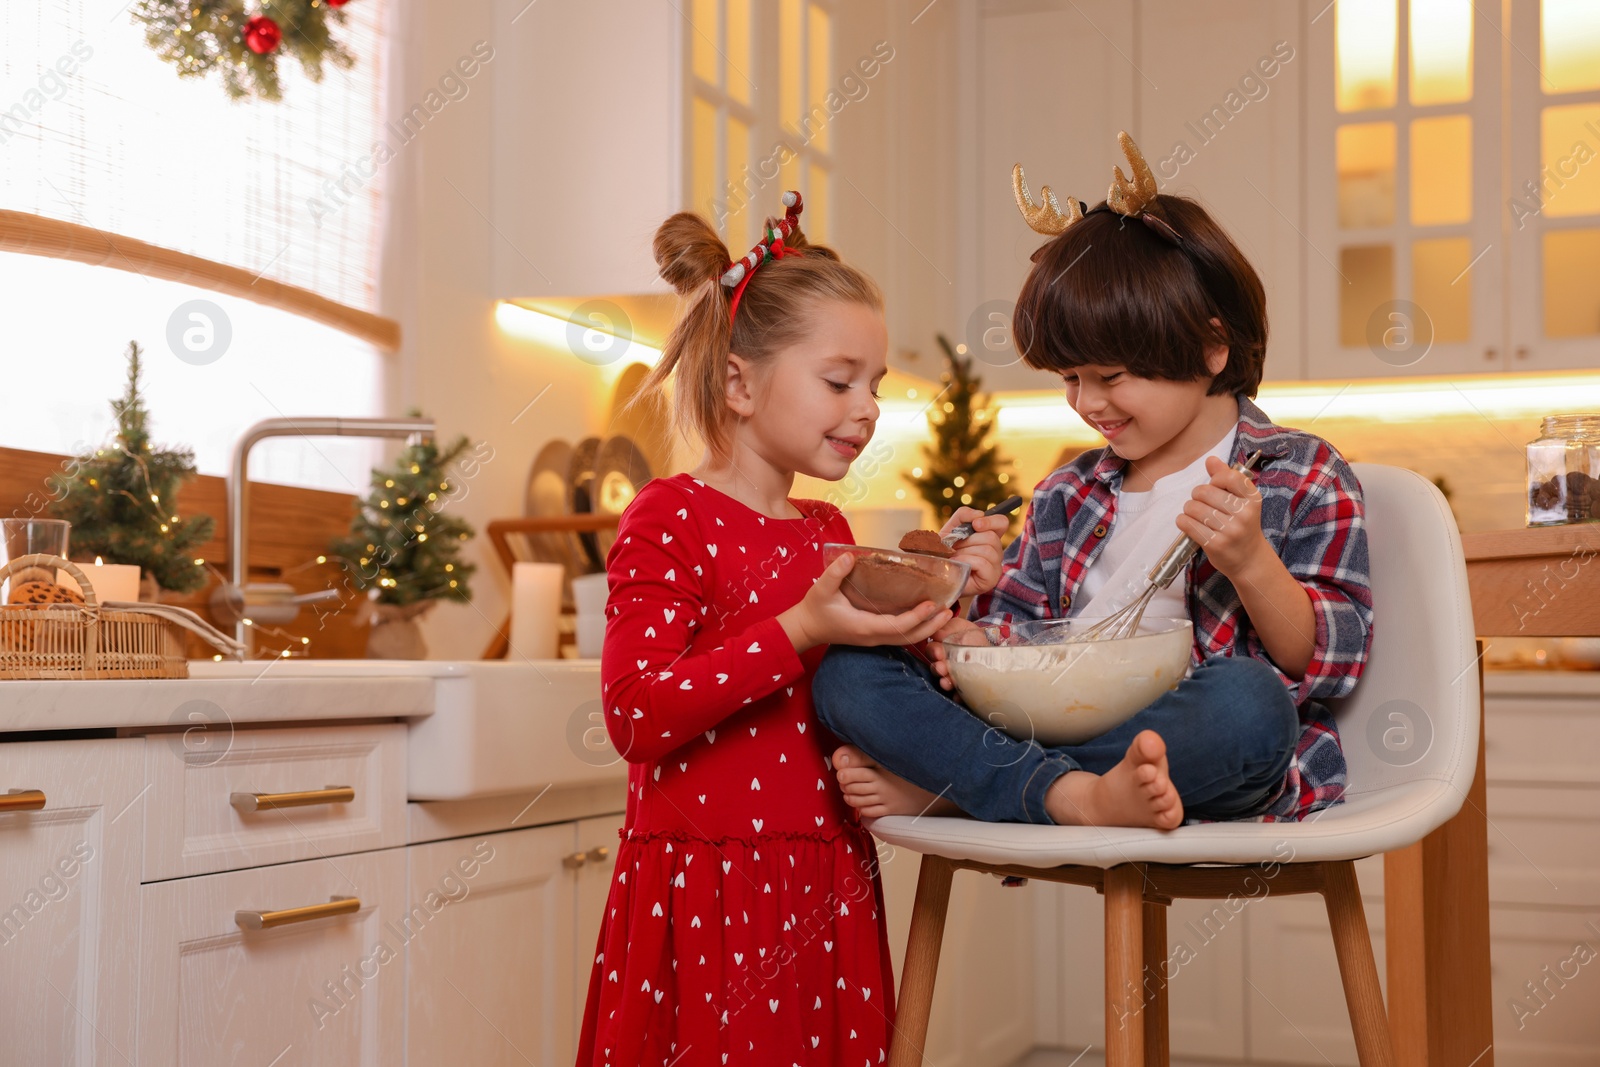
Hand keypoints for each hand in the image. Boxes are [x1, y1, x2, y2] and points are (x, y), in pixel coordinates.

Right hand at [779, 552, 954, 653]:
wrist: (806, 628)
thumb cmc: (814, 609)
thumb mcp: (821, 589)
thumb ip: (835, 573)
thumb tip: (850, 555)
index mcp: (864, 627)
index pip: (896, 626)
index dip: (916, 617)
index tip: (931, 604)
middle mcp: (873, 637)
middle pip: (909, 637)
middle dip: (931, 626)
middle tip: (949, 611)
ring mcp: (875, 639)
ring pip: (907, 639)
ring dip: (928, 628)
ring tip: (945, 614)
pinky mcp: (875, 636)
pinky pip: (901, 636)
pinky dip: (917, 628)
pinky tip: (928, 617)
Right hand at [913, 615, 978, 690]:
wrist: (990, 648)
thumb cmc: (971, 635)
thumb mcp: (959, 627)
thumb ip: (947, 629)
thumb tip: (936, 634)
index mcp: (940, 649)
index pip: (932, 651)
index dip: (934, 653)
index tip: (938, 654)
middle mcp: (944, 665)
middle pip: (937, 669)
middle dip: (938, 669)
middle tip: (942, 669)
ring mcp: (954, 678)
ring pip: (946, 682)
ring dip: (945, 683)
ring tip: (947, 683)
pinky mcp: (964, 689)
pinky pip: (959, 695)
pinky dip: (959, 696)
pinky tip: (959, 696)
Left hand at [939, 507, 1007, 596]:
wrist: (936, 575)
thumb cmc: (945, 553)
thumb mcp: (951, 529)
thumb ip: (963, 516)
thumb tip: (979, 515)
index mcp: (989, 537)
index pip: (1001, 523)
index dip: (991, 521)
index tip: (975, 524)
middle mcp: (996, 551)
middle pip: (991, 537)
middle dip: (967, 541)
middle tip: (954, 548)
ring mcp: (996, 566)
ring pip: (987, 550)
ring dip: (965, 552)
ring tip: (954, 558)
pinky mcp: (991, 579)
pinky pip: (983, 563)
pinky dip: (966, 561)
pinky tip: (958, 565)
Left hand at [1176, 456, 1269, 580]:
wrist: (1249, 559)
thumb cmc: (1242, 525)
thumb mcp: (1242, 501)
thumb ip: (1226, 478)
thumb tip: (1211, 460)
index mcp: (1252, 499)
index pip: (1229, 477)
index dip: (1215, 479)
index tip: (1214, 486)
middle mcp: (1244, 514)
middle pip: (1205, 492)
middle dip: (1197, 495)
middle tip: (1201, 503)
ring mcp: (1230, 530)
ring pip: (1194, 508)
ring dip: (1188, 509)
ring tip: (1195, 514)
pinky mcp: (1216, 544)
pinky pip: (1188, 524)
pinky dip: (1183, 521)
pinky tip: (1188, 523)